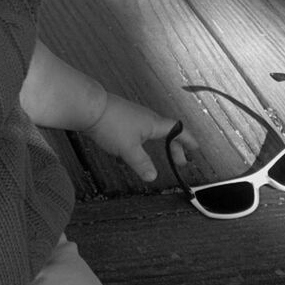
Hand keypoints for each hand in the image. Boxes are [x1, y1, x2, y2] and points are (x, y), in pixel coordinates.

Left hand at [83, 94, 197, 181]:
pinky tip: (123, 156)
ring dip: (154, 147)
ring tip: (151, 162)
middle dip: (173, 148)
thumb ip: (142, 164)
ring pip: (148, 134)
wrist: (88, 107)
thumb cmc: (111, 124)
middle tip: (179, 162)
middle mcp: (145, 118)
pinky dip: (136, 145)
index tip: (196, 149)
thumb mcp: (128, 149)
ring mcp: (131, 117)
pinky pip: (133, 133)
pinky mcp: (119, 118)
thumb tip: (152, 177)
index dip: (187, 140)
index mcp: (153, 123)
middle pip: (165, 133)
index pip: (177, 130)